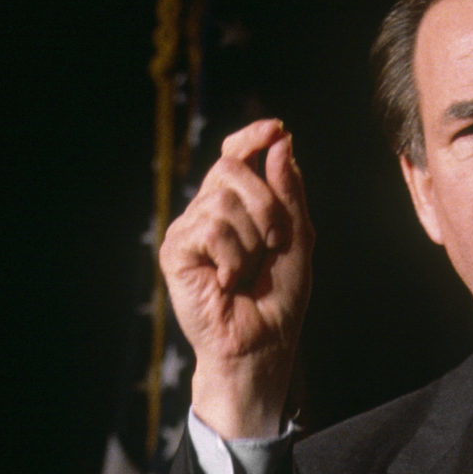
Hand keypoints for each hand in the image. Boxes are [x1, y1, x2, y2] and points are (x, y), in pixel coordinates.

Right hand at [159, 119, 313, 438]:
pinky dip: (232, 256)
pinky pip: (210, 229)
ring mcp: (189, 229)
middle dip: (265, 202)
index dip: (252, 137)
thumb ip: (289, 191)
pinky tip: (228, 281)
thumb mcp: (296, 238)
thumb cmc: (278, 297)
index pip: (235, 154)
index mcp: (237, 204)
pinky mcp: (175, 251)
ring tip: (248, 271)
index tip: (276, 129)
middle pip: (230, 167)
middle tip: (276, 241)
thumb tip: (279, 141)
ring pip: (222, 200)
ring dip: (251, 238)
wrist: (262, 344)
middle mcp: (208, 210)